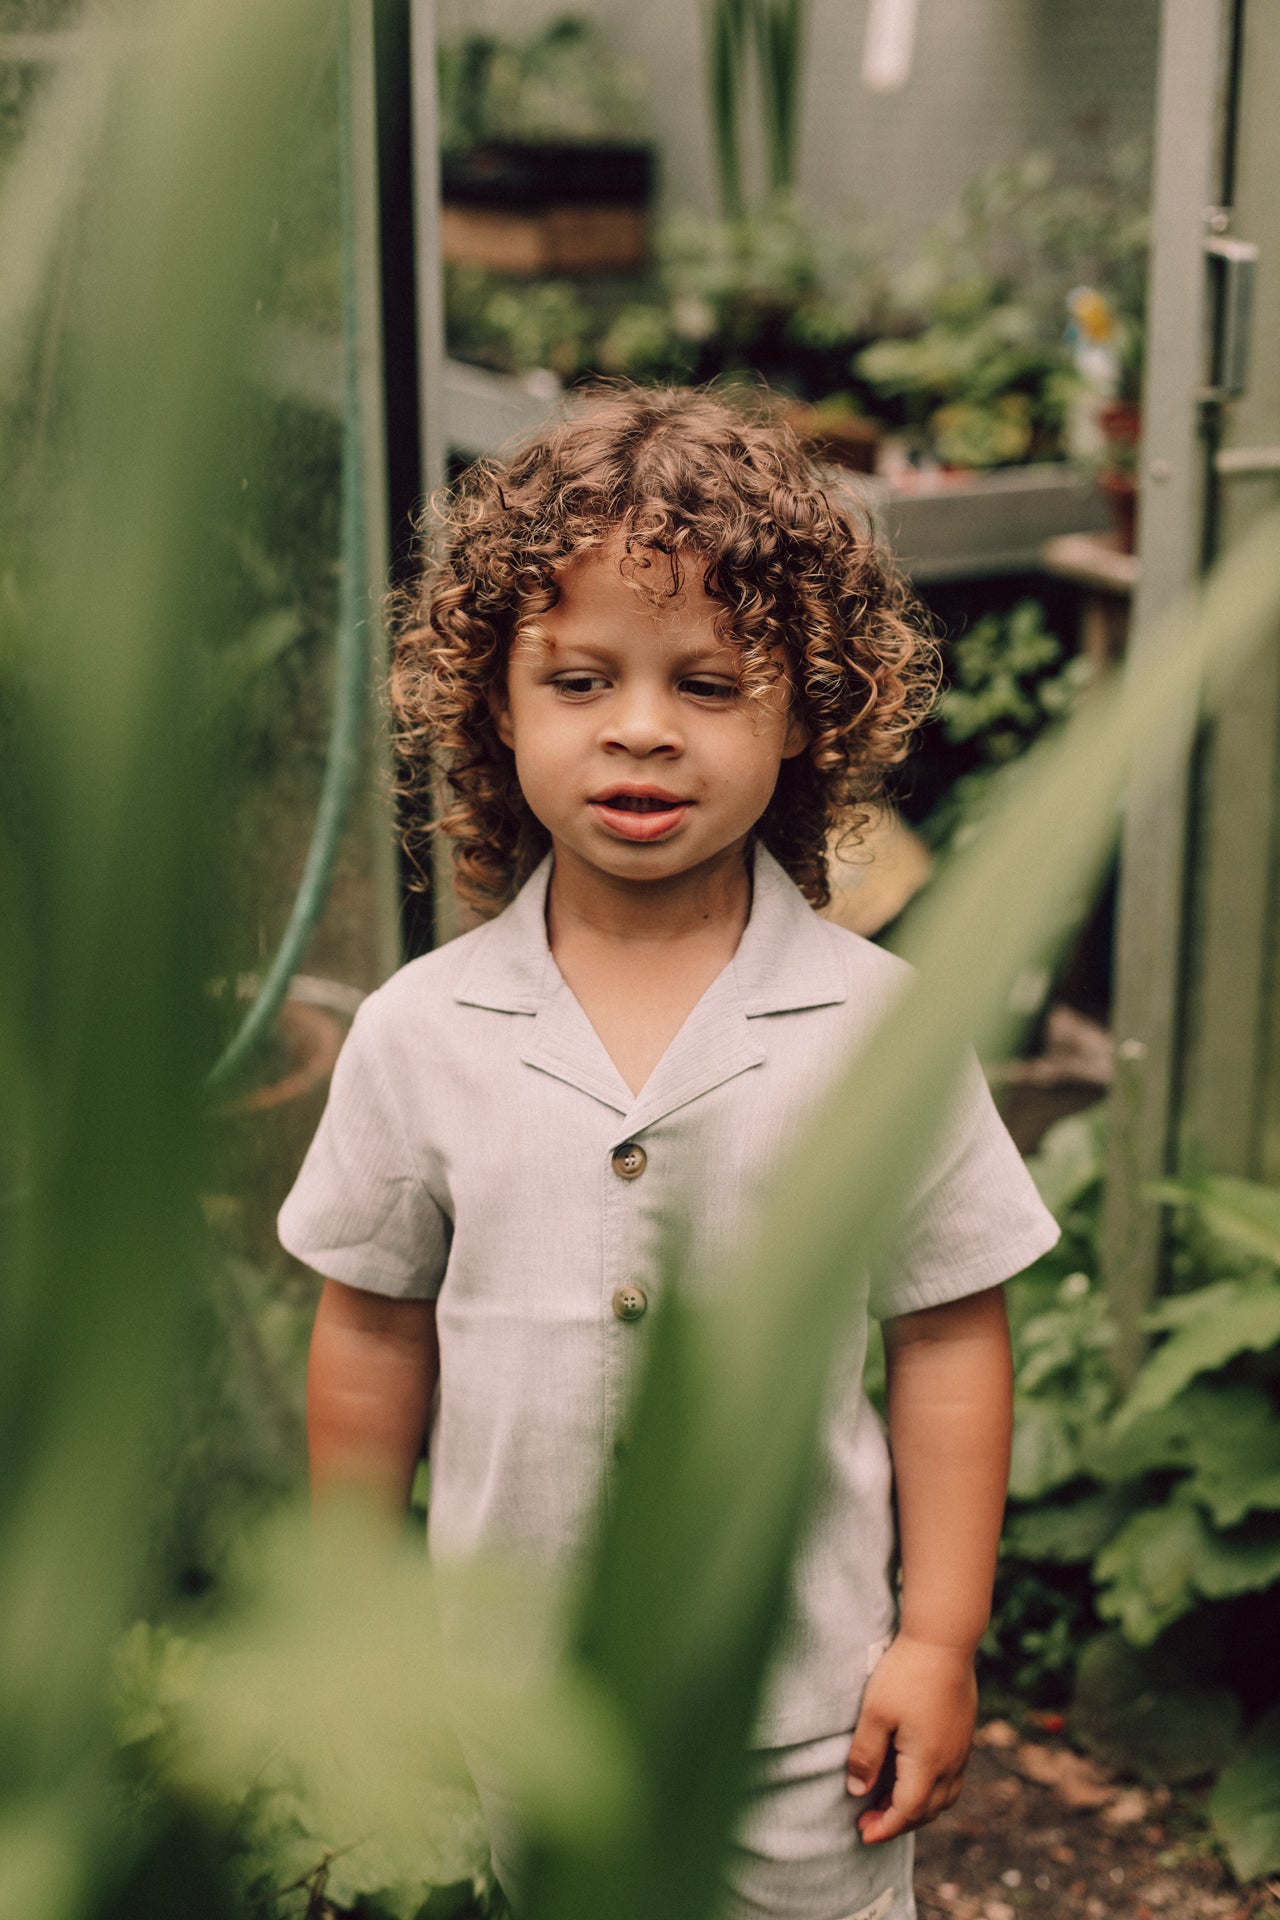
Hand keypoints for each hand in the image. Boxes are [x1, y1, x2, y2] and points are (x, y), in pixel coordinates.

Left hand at [845, 1634, 976, 1844]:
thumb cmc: (905, 1674)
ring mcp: (961, 1749)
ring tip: (886, 1800)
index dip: (884, 1827)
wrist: (944, 1640)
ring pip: (943, 1797)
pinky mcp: (964, 1734)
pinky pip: (951, 1778)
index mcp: (928, 1763)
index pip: (907, 1811)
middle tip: (867, 1819)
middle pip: (928, 1811)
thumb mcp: (874, 1714)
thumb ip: (866, 1755)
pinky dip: (930, 1789)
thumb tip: (857, 1791)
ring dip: (916, 1808)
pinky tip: (911, 1774)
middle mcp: (950, 1762)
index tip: (863, 1833)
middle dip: (898, 1822)